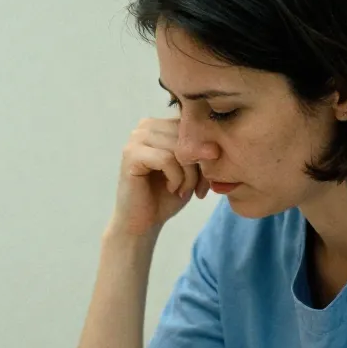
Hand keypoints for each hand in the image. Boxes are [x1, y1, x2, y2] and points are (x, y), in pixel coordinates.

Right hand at [110, 118, 208, 237]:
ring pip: (179, 149)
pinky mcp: (131, 155)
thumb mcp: (193, 170)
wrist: (143, 222)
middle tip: (197, 189)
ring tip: (183, 190)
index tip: (206, 181)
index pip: (194, 128)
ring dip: (188, 175)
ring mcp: (136, 139)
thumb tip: (215, 147)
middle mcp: (146, 126)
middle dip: (198, 166)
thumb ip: (201, 152)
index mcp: (160, 125)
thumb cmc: (168, 196)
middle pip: (187, 137)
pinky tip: (172, 189)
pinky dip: (176, 178)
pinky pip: (167, 159)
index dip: (204, 154)